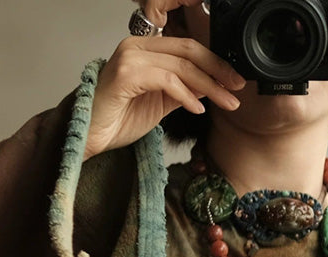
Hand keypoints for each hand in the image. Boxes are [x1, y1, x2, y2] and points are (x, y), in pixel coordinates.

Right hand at [84, 2, 244, 159]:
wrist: (90, 138)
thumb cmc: (117, 121)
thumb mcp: (160, 104)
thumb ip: (182, 91)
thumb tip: (209, 88)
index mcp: (145, 49)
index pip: (187, 48)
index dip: (214, 63)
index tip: (234, 81)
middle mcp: (136, 47)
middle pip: (188, 51)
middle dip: (218, 71)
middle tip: (237, 89)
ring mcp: (130, 58)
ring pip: (181, 66)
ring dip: (209, 86)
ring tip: (226, 102)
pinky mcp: (126, 74)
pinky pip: (166, 80)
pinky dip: (186, 95)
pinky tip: (198, 110)